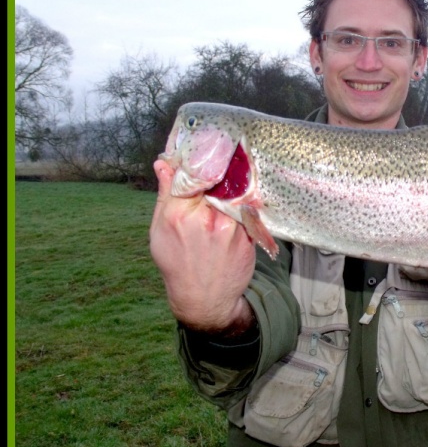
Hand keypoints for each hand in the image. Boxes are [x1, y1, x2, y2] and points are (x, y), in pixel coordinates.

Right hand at [149, 159, 256, 333]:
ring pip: (235, 191)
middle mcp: (206, 219)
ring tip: (234, 173)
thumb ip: (166, 194)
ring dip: (234, 181)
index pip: (192, 173)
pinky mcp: (248, 235)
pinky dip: (245, 199)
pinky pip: (248, 207)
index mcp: (179, 214)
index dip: (199, 158)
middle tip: (224, 151)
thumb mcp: (161, 229)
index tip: (204, 147)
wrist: (204, 298)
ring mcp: (231, 227)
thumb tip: (163, 163)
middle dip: (220, 166)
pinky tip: (245, 195)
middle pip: (217, 178)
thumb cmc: (178, 262)